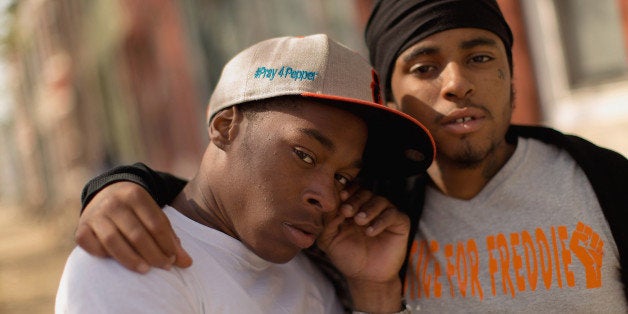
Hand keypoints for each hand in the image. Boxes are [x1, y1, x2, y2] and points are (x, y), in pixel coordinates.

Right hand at [75, 181, 191, 272]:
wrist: (105, 194)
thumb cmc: (137, 211)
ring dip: (132, 260)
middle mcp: (113, 202)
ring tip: (146, 270)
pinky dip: (106, 257)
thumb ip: (169, 236)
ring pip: (114, 242)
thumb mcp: (154, 214)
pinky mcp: (80, 229)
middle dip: (154, 254)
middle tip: (166, 267)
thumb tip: (187, 262)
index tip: (176, 260)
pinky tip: (119, 263)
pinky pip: (93, 247)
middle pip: (137, 234)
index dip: (167, 245)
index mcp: (136, 194)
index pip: (156, 224)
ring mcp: (95, 215)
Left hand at [317, 185, 408, 311]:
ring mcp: (385, 214)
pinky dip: (381, 220)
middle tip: (346, 211)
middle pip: (364, 192)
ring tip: (359, 221)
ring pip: (380, 200)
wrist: (366, 278)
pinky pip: (393, 214)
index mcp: (352, 207)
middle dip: (354, 199)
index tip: (340, 196)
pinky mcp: (399, 223)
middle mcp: (369, 207)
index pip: (351, 190)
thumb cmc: (347, 257)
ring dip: (368, 208)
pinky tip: (370, 232)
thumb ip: (326, 222)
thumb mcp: (329, 240)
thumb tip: (329, 205)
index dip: (346, 190)